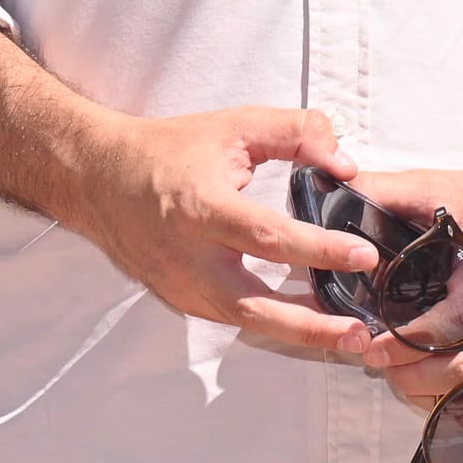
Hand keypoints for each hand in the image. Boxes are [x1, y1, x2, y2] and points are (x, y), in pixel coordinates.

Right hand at [61, 105, 379, 358]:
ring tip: (348, 337)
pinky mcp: (179, 299)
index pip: (269, 238)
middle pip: (255, 307)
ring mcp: (181, 286)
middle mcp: (190, 257)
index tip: (363, 255)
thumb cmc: (168, 150)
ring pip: (246, 321)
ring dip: (298, 333)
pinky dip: (271, 322)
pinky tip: (308, 321)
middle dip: (310, 327)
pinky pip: (232, 318)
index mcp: (203, 209)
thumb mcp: (235, 125)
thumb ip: (296, 133)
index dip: (319, 250)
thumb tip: (344, 164)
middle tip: (358, 335)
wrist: (99, 178)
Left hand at [344, 153, 462, 412]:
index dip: (403, 348)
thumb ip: (390, 190)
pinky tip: (458, 404)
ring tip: (411, 383)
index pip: (445, 330)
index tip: (371, 347)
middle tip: (383, 367)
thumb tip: (338, 188)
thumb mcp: (447, 186)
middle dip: (416, 379)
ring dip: (444, 397)